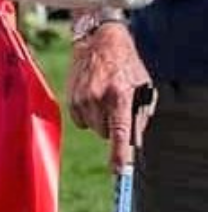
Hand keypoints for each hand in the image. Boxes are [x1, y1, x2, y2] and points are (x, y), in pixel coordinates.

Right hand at [68, 23, 154, 169]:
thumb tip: (133, 142)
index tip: (118, 170)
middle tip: (116, 108)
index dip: (118, 154)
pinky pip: (80, 122)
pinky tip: (91, 99)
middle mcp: (98, 99)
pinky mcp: (70, 100)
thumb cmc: (125, 65)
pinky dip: (88, 116)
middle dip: (112, 127)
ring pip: (93, 129)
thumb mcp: (142, 87)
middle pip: (105, 133)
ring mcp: (81, 100)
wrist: (98, 42)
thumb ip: (140, 116)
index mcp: (119, 95)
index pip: (119, 132)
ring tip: (104, 99)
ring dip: (100, 121)